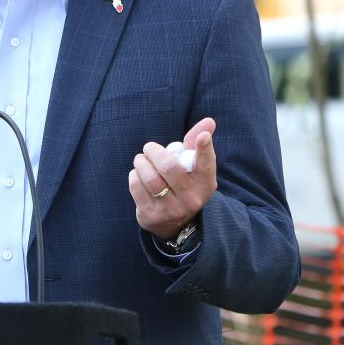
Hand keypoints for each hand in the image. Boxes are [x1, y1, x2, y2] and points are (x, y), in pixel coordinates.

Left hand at [128, 117, 217, 240]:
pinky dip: (134, 175)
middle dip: (154, 151)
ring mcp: (171, 209)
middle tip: (149, 148)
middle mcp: (191, 199)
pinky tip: (138, 175)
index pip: (206, 165)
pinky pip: (136, 186)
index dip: (204, 149)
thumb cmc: (185, 184)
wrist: (176, 223)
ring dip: (141, 162)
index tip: (203, 136)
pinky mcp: (151, 216)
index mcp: (205, 184)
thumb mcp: (194, 169)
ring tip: (141, 160)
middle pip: (168, 167)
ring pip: (149, 177)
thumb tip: (209, 121)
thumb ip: (197, 145)